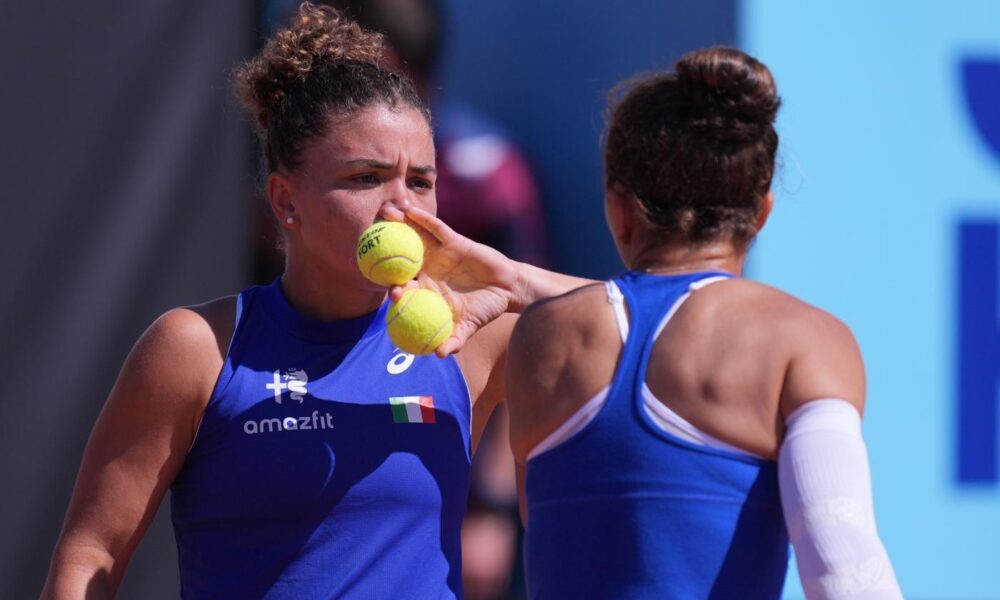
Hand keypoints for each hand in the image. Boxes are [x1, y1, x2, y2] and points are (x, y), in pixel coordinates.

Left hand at [381, 204, 518, 356]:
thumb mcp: (469, 327)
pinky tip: (410, 210)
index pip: (404, 287)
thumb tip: (441, 356)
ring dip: (400, 225)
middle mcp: (427, 270)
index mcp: (426, 291)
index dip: (394, 287)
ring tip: (385, 213)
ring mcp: (438, 253)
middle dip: (385, 250)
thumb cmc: (485, 310)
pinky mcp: (452, 240)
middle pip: (401, 258)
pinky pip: (435, 228)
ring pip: (415, 238)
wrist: (506, 289)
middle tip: (371, 243)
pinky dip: (423, 219)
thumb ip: (454, 340)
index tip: (392, 292)